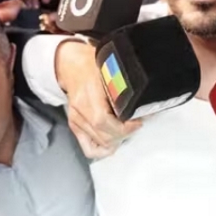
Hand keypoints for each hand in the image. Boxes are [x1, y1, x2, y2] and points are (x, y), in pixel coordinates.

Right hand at [55, 40, 141, 158]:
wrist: (71, 66)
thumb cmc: (92, 65)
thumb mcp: (110, 70)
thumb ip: (124, 86)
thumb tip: (144, 103)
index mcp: (87, 95)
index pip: (103, 121)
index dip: (123, 127)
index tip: (138, 121)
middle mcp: (80, 111)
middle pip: (103, 136)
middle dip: (124, 134)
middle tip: (135, 124)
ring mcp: (76, 121)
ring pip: (99, 144)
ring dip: (117, 140)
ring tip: (126, 129)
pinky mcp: (75, 127)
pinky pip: (89, 148)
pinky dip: (103, 150)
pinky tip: (114, 141)